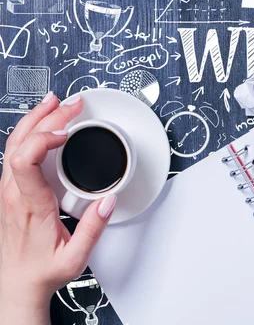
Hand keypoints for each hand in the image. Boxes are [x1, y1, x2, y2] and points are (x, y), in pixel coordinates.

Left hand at [0, 93, 115, 323]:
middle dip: (46, 116)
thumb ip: (94, 228)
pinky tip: (41, 125)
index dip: (43, 139)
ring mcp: (7, 191)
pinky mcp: (9, 191)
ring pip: (13, 143)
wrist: (16, 284)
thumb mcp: (75, 257)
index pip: (24, 160)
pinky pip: (14, 152)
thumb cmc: (41, 271)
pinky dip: (29, 132)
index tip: (66, 132)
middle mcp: (13, 194)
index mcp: (30, 206)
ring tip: (55, 102)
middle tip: (72, 104)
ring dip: (34, 119)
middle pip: (20, 142)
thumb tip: (109, 199)